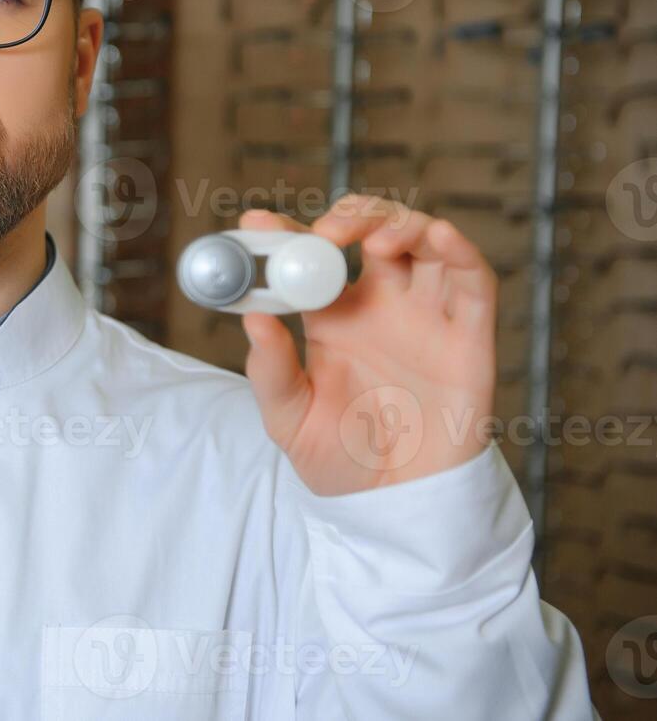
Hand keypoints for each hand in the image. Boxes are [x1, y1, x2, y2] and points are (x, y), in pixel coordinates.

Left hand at [238, 195, 497, 495]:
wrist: (395, 508)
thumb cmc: (341, 461)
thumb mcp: (289, 419)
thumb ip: (270, 370)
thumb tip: (252, 317)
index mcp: (333, 317)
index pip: (310, 258)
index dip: (286, 234)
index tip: (256, 223)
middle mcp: (382, 306)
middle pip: (373, 233)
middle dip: (351, 217)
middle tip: (325, 234)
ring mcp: (427, 316)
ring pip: (424, 242)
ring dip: (402, 223)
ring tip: (372, 240)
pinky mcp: (469, 337)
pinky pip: (474, 282)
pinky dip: (460, 250)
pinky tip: (439, 236)